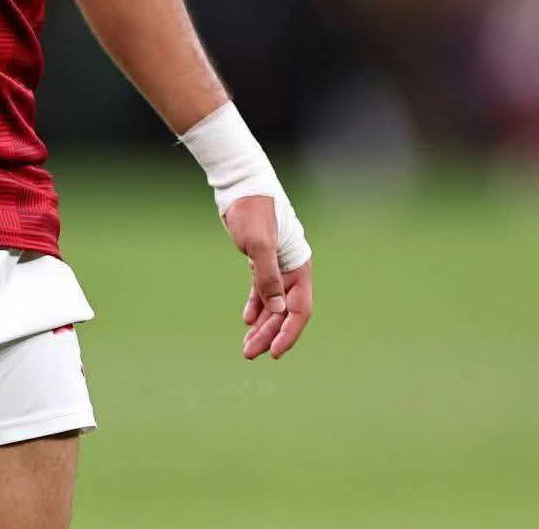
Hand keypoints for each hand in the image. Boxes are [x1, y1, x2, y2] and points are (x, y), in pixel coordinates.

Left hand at [224, 195, 312, 359]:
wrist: (239, 185)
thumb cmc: (252, 210)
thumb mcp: (259, 244)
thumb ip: (268, 277)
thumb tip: (278, 310)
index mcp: (299, 267)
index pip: (299, 310)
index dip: (288, 333)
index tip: (274, 352)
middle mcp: (291, 270)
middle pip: (284, 312)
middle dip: (269, 334)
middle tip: (250, 353)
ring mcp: (277, 265)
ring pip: (272, 304)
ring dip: (261, 325)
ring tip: (247, 346)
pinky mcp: (260, 259)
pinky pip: (262, 290)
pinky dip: (255, 306)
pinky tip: (247, 320)